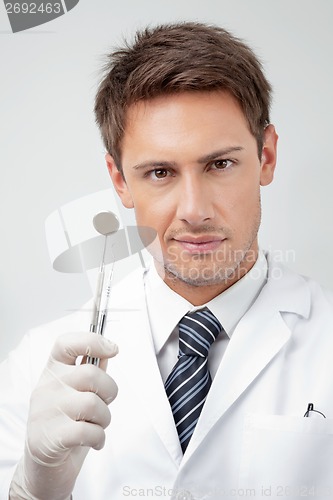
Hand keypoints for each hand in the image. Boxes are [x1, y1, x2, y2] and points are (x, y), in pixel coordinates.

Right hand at [9, 332, 117, 499]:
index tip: (112, 349)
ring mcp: (45, 412)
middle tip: (105, 403)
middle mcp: (46, 388)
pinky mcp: (49, 438)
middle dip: (109, 390)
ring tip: (97, 425)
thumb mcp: (76, 394)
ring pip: (93, 403)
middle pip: (90, 374)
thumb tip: (107, 351)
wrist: (42, 469)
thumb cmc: (64, 425)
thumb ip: (91, 371)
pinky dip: (99, 438)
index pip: (67, 344)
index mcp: (52, 372)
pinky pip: (89, 431)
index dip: (92, 341)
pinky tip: (94, 441)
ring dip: (105, 418)